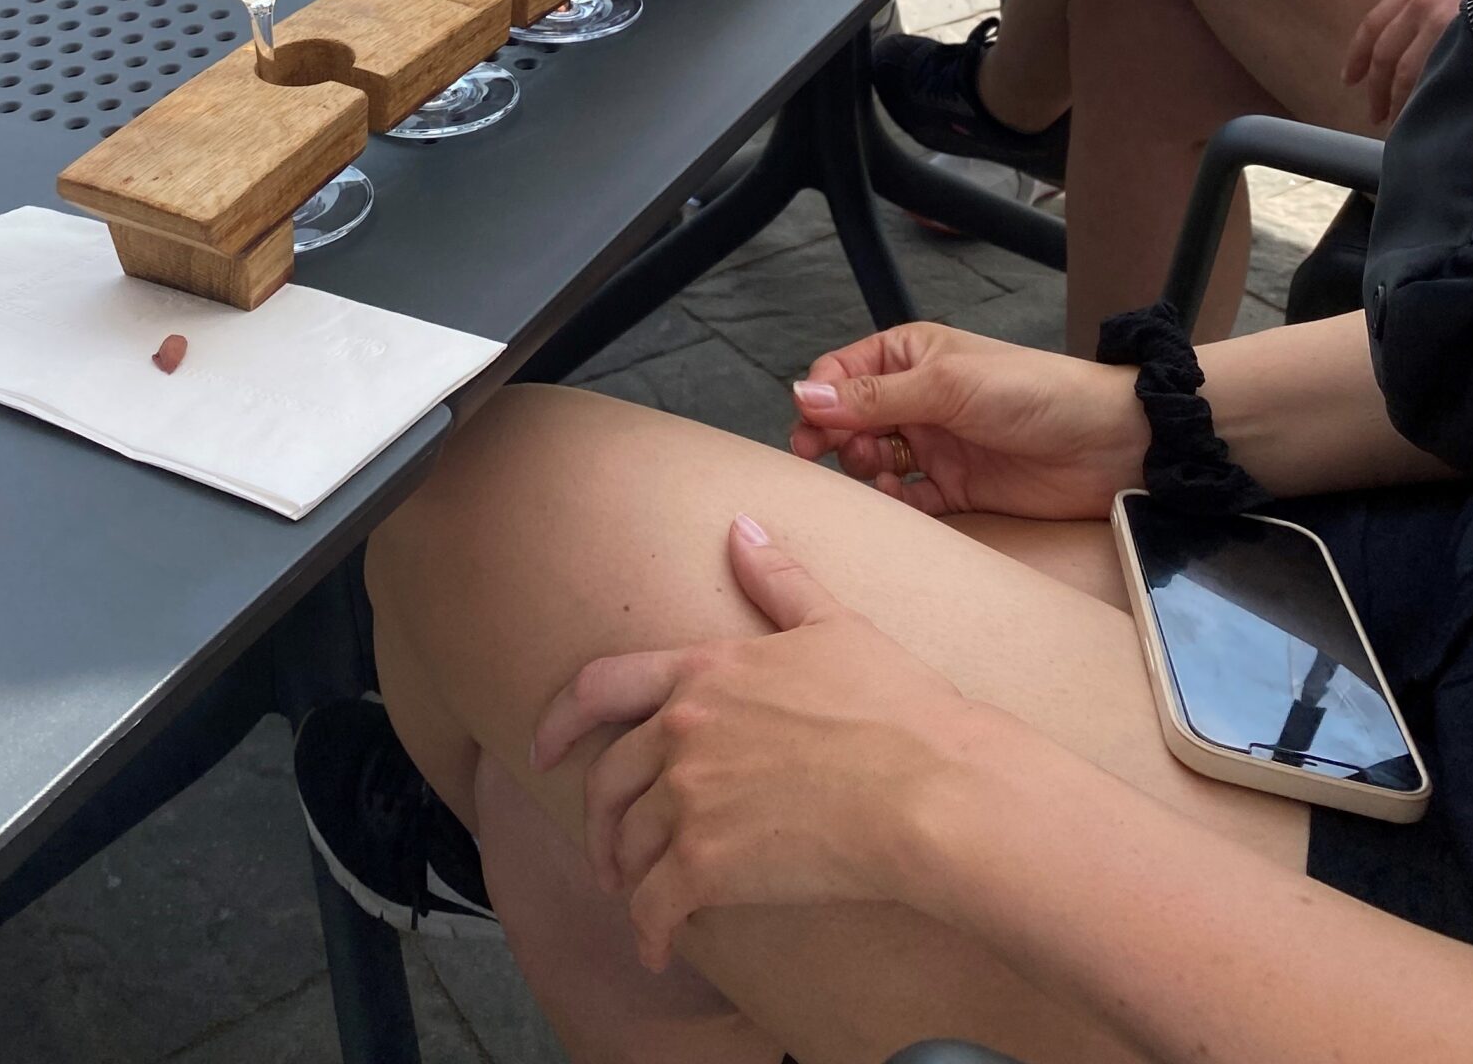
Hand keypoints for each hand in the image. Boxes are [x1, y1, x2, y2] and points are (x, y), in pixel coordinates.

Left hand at [531, 517, 995, 967]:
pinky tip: (658, 947)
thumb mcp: (833, 623)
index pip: (599, 687)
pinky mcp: (707, 865)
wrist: (930, 788)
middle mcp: (682, 731)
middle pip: (608, 780)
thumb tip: (741, 525)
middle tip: (609, 852)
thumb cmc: (896, 706)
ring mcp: (689, 799)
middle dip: (600, 820)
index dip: (561, 720)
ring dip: (627, 875)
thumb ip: (777, 576)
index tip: (543, 748)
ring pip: (627, 845)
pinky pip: (652, 908)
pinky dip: (647, 931)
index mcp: (704, 672)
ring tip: (641, 896)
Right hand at [786, 321, 1143, 518]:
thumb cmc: (1030, 392)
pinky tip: (897, 496)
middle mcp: (916, 398)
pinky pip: (907, 498)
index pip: (843, 374)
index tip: (808, 428)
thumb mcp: (947, 385)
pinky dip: (893, 501)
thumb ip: (874, 396)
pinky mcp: (955, 488)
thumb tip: (802, 396)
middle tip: (827, 457)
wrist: (1105, 443)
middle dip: (834, 437)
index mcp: (911, 356)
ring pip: (873, 459)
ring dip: (864, 469)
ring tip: (878, 472)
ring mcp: (935, 444)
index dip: (821, 399)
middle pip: (851, 420)